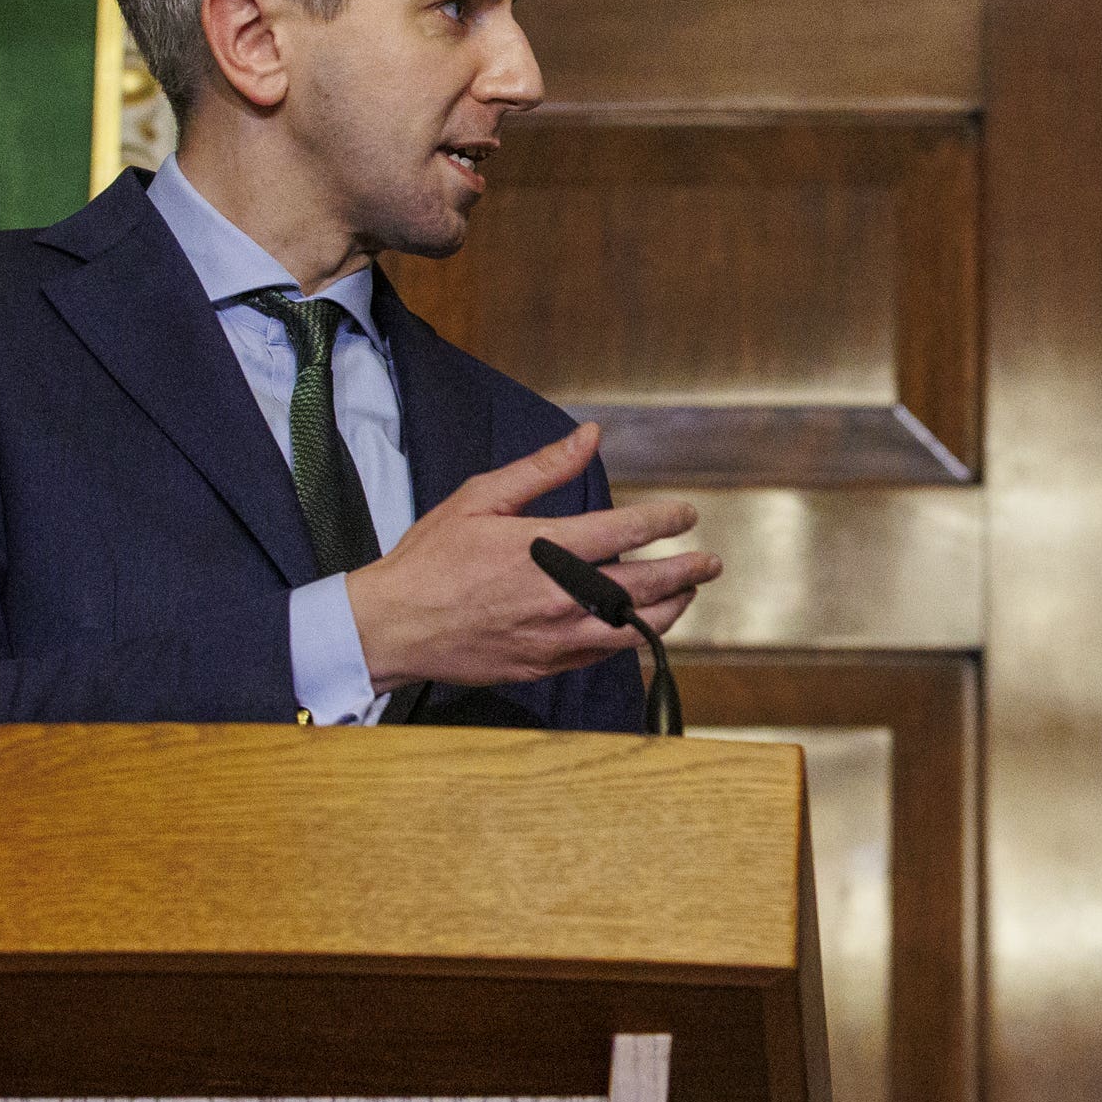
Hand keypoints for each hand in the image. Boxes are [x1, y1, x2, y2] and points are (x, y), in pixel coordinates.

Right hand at [345, 424, 719, 691]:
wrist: (392, 627)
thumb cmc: (430, 560)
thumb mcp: (481, 498)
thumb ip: (542, 469)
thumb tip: (589, 436)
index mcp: (542, 549)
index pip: (625, 533)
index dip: (664, 521)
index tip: (686, 514)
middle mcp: (556, 597)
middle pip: (644, 587)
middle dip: (686, 572)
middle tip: (710, 562)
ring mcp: (554, 638)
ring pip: (633, 630)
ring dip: (669, 611)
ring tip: (687, 594)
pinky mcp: (545, 665)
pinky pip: (604, 654)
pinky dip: (630, 638)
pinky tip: (639, 625)